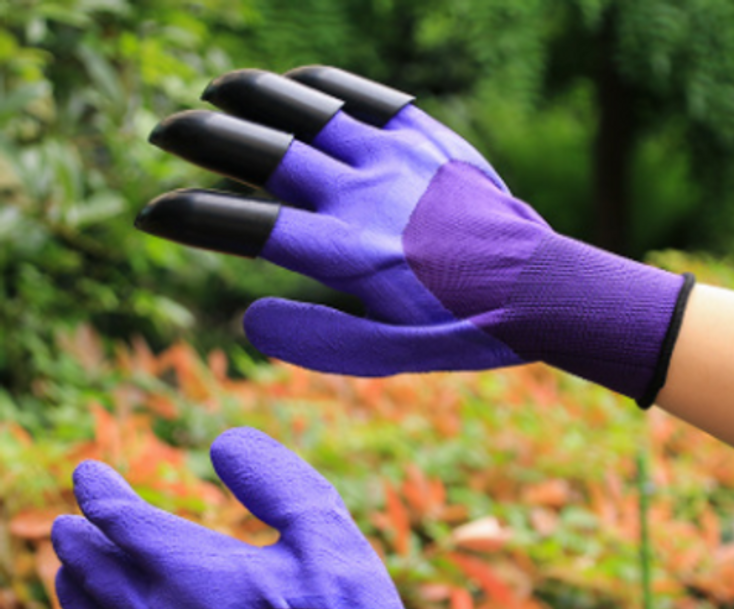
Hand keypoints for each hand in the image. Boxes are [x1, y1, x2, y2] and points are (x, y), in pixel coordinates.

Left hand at [52, 427, 508, 608]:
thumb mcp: (322, 523)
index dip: (101, 493)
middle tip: (68, 522)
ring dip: (79, 589)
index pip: (126, 523)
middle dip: (79, 540)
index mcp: (197, 573)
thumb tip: (223, 443)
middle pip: (98, 572)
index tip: (88, 473)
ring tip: (70, 571)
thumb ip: (271, 478)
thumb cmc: (347, 606)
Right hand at [136, 66, 692, 405]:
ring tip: (213, 92)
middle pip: (263, 150)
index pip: (247, 226)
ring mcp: (392, 158)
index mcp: (347, 254)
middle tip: (162, 131)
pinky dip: (318, 87)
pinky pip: (361, 97)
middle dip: (201, 138)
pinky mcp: (423, 138)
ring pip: (305, 111)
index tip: (153, 214)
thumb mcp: (391, 356)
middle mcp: (361, 195)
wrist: (539, 284)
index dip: (190, 216)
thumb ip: (318, 342)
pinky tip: (294, 86)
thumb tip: (249, 319)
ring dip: (250, 97)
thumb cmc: (462, 326)